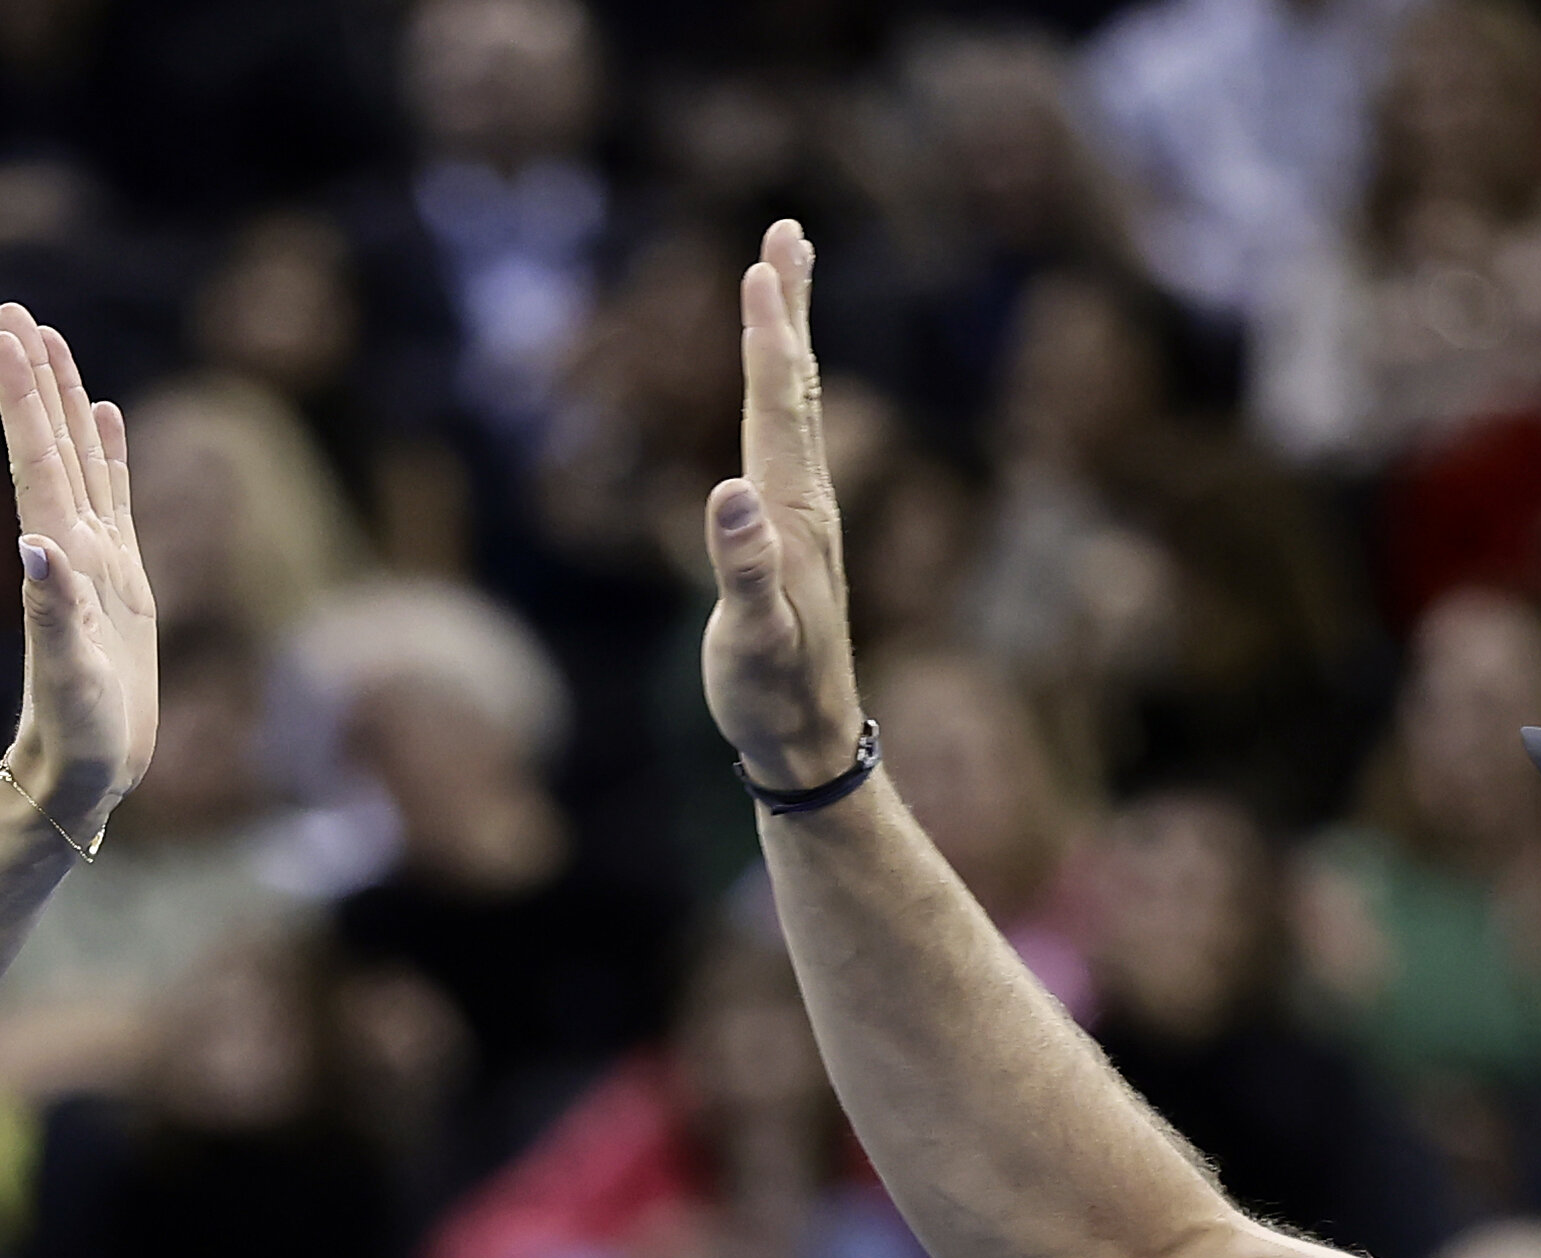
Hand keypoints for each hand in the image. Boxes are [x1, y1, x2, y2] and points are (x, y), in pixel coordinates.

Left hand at [0, 305, 153, 849]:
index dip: (23, 395)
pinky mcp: (121, 581)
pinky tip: (109, 418)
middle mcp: (71, 547)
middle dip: (33, 376)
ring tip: (53, 340)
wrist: (81, 777)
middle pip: (50, 443)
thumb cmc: (75, 736)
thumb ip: (54, 608)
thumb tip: (37, 543)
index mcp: (58, 558)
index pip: (37, 459)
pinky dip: (110, 452)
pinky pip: (115, 497)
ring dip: (65, 401)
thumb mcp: (66, 676)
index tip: (3, 331)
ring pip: (80, 459)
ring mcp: (96, 560)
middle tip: (13, 309)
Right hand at [700, 218, 863, 793]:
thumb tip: (728, 496)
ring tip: (785, 282)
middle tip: (787, 232)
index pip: (775, 408)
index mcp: (791, 513)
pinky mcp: (792, 536)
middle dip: (789, 308)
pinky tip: (775, 392)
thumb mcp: (751, 639)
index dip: (766, 338)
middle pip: (794, 386)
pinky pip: (786, 441)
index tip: (761, 269)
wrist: (811, 742)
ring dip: (789, 339)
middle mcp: (804, 501)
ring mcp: (802, 516)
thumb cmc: (774, 696)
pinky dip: (779, 395)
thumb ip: (742, 570)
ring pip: (795, 407)